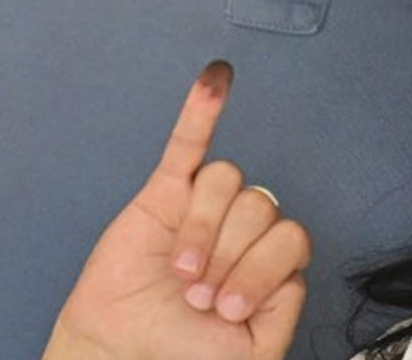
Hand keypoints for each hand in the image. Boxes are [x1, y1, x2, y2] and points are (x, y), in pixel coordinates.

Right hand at [46, 63, 309, 359]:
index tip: (228, 310)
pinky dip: (202, 109)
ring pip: (227, 181)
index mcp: (268, 262)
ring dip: (203, 230)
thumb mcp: (252, 351)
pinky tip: (216, 79)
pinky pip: (188, 143)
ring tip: (181, 272)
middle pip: (260, 207)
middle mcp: (242, 229)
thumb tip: (291, 273)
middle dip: (228, 259)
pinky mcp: (165, 193)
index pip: (290, 238)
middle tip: (198, 297)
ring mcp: (204, 207)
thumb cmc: (181, 354)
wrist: (121, 355)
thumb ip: (283, 313)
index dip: (261, 271)